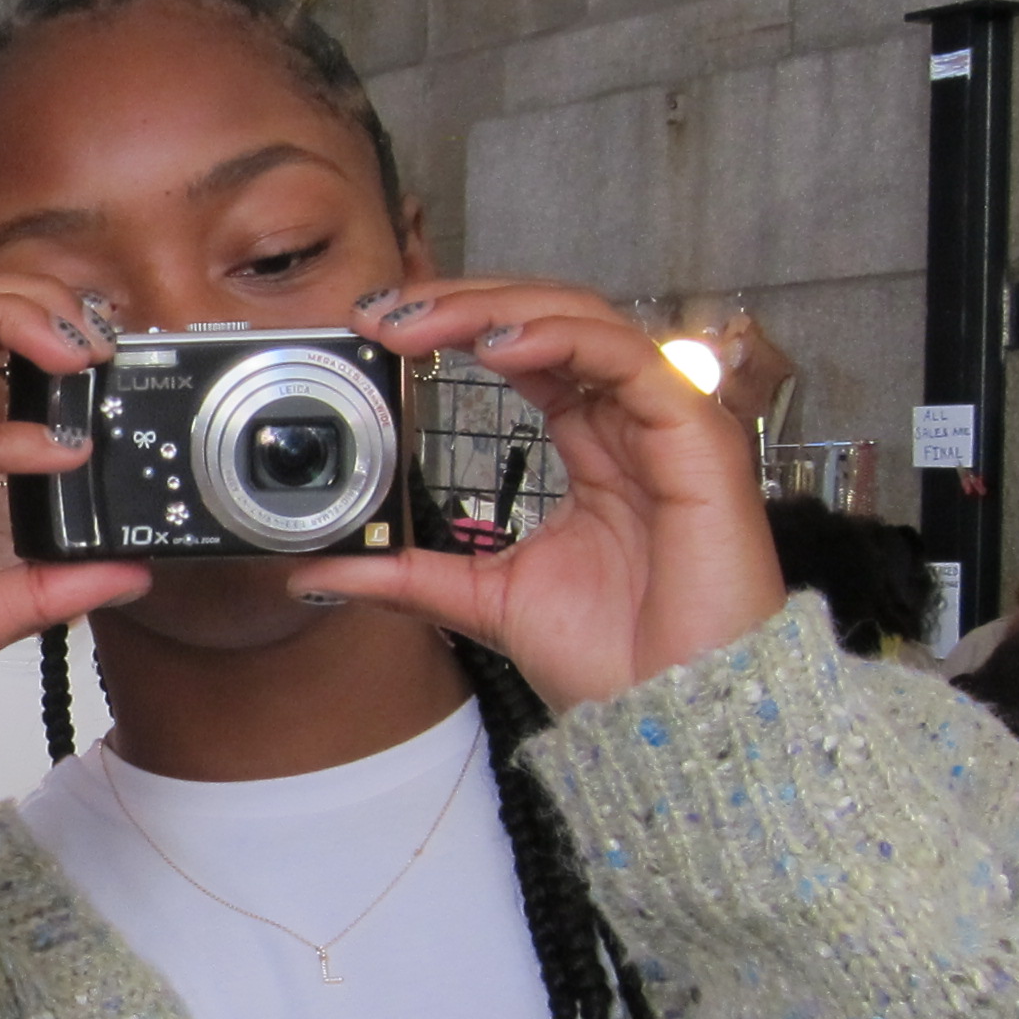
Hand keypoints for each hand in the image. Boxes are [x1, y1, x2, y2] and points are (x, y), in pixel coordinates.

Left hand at [289, 278, 786, 708]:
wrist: (671, 716)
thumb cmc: (611, 659)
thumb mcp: (483, 599)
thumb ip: (407, 574)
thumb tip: (320, 571)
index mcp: (591, 446)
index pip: (527, 351)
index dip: (458, 324)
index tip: (377, 327)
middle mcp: (630, 423)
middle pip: (550, 319)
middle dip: (463, 302)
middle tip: (383, 312)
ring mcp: (667, 425)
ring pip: (587, 322)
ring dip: (501, 308)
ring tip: (425, 319)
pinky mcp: (699, 440)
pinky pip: (632, 361)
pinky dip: (566, 339)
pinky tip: (503, 345)